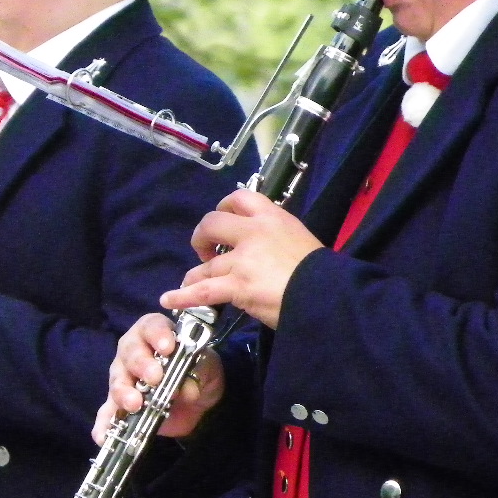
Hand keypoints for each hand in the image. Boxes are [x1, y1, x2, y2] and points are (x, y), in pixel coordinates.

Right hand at [93, 313, 224, 443]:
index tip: (167, 348)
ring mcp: (124, 378)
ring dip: (123, 392)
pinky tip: (103, 436)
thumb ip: (199, 371)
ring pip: (117, 380)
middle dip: (141, 364)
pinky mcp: (120, 405)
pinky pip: (108, 413)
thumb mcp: (207, 367)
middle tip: (155, 378)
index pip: (151, 327)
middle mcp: (134, 352)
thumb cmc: (199, 371)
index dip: (157, 335)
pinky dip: (104, 424)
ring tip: (135, 404)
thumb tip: (187, 388)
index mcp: (155, 334)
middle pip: (130, 352)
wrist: (199, 402)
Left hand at [158, 189, 321, 328]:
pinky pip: (203, 291)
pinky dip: (183, 296)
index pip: (239, 198)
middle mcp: (253, 233)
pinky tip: (169, 299)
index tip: (222, 221)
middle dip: (201, 237)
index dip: (224, 207)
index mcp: (272, 217)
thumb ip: (278, 236)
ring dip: (195, 274)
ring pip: (206, 264)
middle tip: (205, 252)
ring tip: (190, 282)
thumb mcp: (302, 239)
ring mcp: (242, 260)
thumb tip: (265, 247)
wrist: (327, 294)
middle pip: (211, 224)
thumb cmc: (322, 272)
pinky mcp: (237, 286)